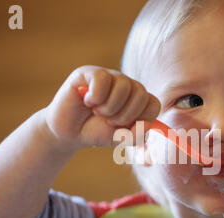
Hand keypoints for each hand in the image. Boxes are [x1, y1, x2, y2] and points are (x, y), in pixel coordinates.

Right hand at [43, 65, 159, 150]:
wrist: (69, 133)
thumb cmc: (96, 132)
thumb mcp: (120, 139)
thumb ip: (138, 135)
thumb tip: (146, 124)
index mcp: (137, 99)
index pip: (154, 104)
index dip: (141, 120)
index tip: (125, 128)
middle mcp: (126, 85)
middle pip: (141, 93)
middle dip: (125, 115)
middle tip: (108, 121)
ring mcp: (109, 76)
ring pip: (124, 85)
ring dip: (110, 107)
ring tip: (98, 112)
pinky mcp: (90, 72)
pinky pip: (102, 78)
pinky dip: (96, 97)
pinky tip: (86, 101)